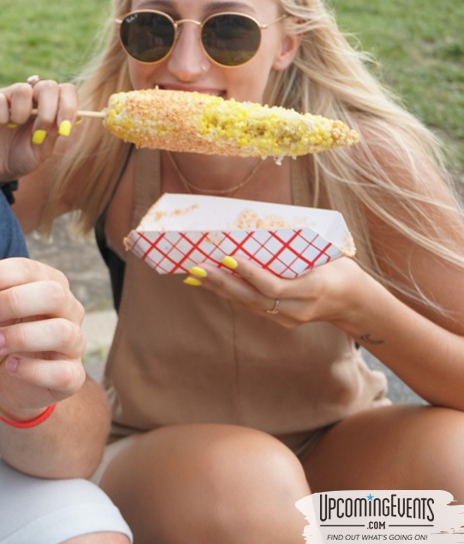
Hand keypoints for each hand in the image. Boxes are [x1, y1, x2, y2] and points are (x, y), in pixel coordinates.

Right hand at [0, 78, 79, 182]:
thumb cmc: (22, 157)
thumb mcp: (42, 150)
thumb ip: (53, 133)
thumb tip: (67, 121)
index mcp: (48, 104)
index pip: (66, 90)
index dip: (68, 106)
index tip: (64, 128)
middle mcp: (30, 96)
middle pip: (47, 85)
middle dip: (48, 111)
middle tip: (39, 132)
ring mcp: (9, 96)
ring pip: (23, 90)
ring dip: (21, 115)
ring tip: (13, 127)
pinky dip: (0, 117)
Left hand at [0, 258, 86, 420]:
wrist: (9, 380)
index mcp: (47, 284)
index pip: (29, 269)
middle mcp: (68, 309)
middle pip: (53, 294)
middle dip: (15, 300)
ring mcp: (74, 343)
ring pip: (62, 332)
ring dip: (23, 336)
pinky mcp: (73, 375)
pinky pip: (63, 372)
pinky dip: (34, 370)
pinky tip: (12, 366)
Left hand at [186, 253, 372, 330]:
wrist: (352, 301)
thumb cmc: (336, 267)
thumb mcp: (323, 254)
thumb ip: (294, 247)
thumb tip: (258, 225)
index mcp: (313, 289)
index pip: (274, 286)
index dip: (250, 273)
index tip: (228, 258)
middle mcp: (298, 310)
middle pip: (254, 299)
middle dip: (222, 283)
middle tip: (198, 267)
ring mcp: (288, 319)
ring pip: (247, 305)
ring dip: (218, 289)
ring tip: (194, 275)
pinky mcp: (280, 321)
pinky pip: (250, 307)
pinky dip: (228, 294)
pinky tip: (208, 284)